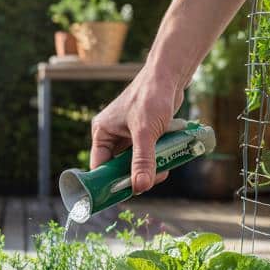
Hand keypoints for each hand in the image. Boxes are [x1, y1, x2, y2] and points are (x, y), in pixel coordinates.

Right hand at [89, 71, 181, 193]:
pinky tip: (168, 155)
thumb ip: (142, 160)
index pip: (100, 166)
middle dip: (136, 174)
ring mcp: (129, 134)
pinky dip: (157, 158)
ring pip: (136, 162)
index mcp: (102, 132)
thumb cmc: (151, 97)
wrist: (169, 76)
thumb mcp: (145, 133)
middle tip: (152, 179)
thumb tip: (140, 187)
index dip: (109, 182)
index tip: (125, 194)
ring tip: (164, 165)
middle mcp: (112, 134)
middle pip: (119, 167)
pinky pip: (147, 154)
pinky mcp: (144, 133)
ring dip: (150, 167)